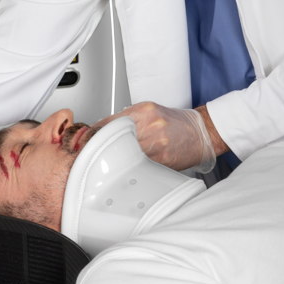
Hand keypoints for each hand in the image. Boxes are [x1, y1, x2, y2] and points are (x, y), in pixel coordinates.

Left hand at [94, 102, 223, 171]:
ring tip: (105, 166)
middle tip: (87, 159)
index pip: (107, 123)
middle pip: (111, 140)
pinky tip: (125, 172)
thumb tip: (100, 131)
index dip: (91, 136)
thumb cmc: (177, 123)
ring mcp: (156, 144)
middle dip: (97, 150)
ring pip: (122, 156)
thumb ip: (126, 119)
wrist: (201, 132)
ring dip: (111, 162)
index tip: (82, 144)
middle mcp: (149, 125)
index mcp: (143, 111)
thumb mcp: (150, 112)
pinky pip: (138, 167)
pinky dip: (129, 170)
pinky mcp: (162, 160)